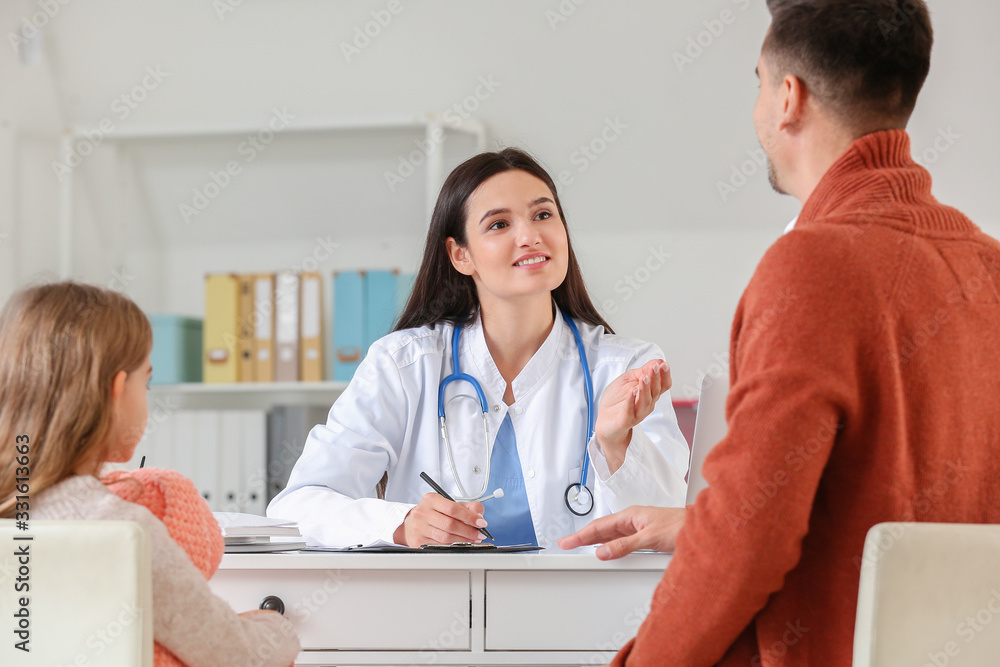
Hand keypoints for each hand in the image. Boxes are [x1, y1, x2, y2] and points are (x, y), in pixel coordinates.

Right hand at [393, 493, 486, 546]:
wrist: (411, 522)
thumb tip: (479, 515)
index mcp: (431, 499)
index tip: (481, 523)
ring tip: (473, 540)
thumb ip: (467, 506)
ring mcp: (420, 528)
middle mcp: (423, 512)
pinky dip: (454, 547)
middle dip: (468, 531)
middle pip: (450, 524)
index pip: (453, 508)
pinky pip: (440, 546)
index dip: (469, 517)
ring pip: (445, 538)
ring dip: (463, 541)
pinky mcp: (419, 541)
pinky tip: (462, 545)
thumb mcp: (449, 503)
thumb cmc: (433, 512)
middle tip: (480, 534)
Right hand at [557, 505, 685, 559]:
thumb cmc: (680, 525)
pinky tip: (607, 551)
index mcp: (630, 515)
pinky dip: (611, 547)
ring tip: (580, 548)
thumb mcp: (649, 538)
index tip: (566, 542)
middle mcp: (633, 520)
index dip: (581, 535)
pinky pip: (622, 542)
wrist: (701, 528)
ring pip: (611, 536)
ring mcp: (639, 529)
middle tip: (567, 545)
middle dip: (583, 537)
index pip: (599, 527)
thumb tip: (603, 552)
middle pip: (602, 530)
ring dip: (596, 542)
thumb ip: (625, 545)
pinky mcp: (646, 538)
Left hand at [594, 360, 671, 471]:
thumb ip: (641, 372)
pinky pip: (629, 411)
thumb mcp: (628, 380)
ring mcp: (637, 413)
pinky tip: (632, 391)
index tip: (663, 364)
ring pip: (645, 401)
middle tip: (654, 367)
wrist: (605, 421)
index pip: (663, 385)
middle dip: (655, 378)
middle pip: (655, 391)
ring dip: (645, 389)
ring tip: (644, 378)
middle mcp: (647, 404)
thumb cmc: (617, 400)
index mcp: (650, 394)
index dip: (665, 375)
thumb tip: (657, 361)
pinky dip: (630, 401)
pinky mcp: (625, 420)